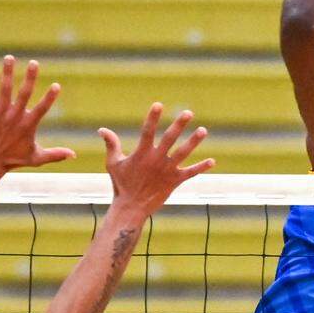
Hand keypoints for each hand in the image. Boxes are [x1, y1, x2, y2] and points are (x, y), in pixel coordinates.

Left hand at [0, 55, 74, 171]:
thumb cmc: (15, 159)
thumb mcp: (37, 158)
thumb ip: (56, 154)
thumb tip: (74, 155)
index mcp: (28, 125)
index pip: (42, 108)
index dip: (50, 97)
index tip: (57, 85)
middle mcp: (15, 117)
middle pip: (24, 94)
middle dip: (30, 77)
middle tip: (34, 62)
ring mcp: (1, 113)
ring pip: (5, 89)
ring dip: (7, 73)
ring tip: (10, 57)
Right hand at [99, 104, 213, 220]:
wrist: (131, 208)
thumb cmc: (121, 184)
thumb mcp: (113, 164)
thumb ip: (111, 145)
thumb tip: (101, 129)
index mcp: (141, 153)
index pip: (147, 131)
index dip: (152, 117)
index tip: (158, 104)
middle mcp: (156, 160)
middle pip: (170, 139)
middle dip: (179, 125)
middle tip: (188, 113)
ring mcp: (167, 170)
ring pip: (183, 153)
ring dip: (194, 141)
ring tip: (203, 130)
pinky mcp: (174, 181)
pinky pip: (190, 173)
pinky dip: (201, 167)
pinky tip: (212, 161)